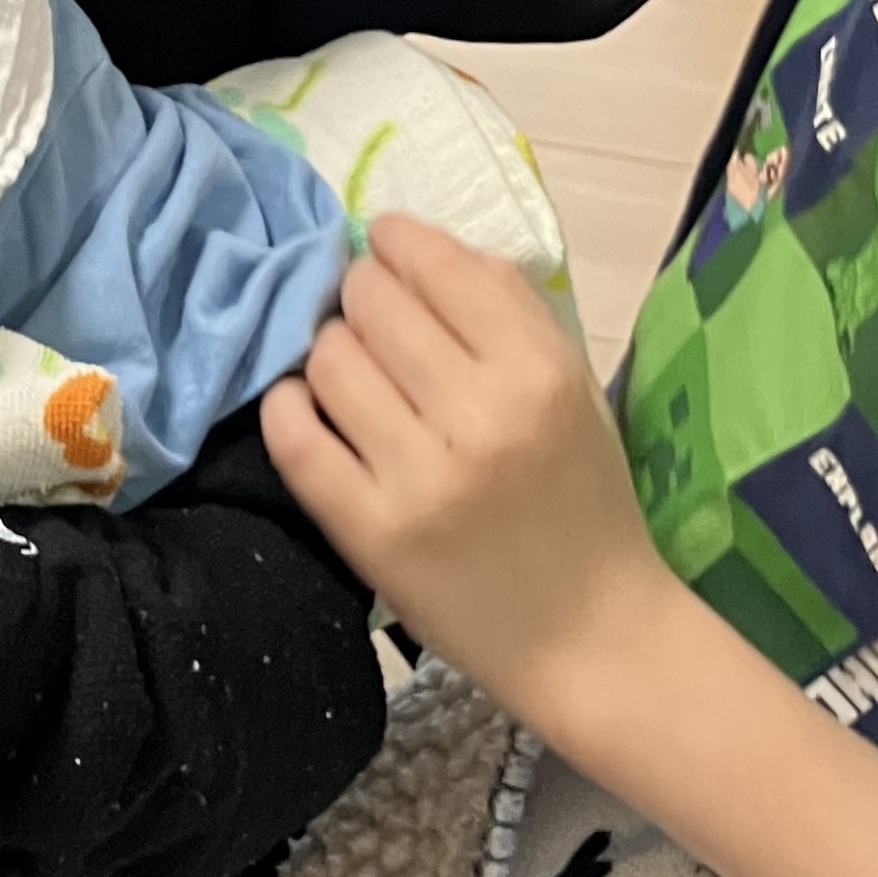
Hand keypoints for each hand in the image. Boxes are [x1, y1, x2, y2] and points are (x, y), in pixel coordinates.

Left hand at [262, 214, 669, 732]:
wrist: (589, 634)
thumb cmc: (582, 499)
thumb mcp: (571, 386)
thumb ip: (506, 308)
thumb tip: (415, 245)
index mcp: (539, 369)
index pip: (436, 264)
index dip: (395, 242)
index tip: (385, 249)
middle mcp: (479, 414)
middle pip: (371, 302)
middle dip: (360, 297)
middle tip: (368, 320)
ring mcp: (419, 476)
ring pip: (328, 359)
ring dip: (328, 353)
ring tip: (349, 375)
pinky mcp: (370, 531)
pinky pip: (296, 439)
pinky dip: (287, 407)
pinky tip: (304, 409)